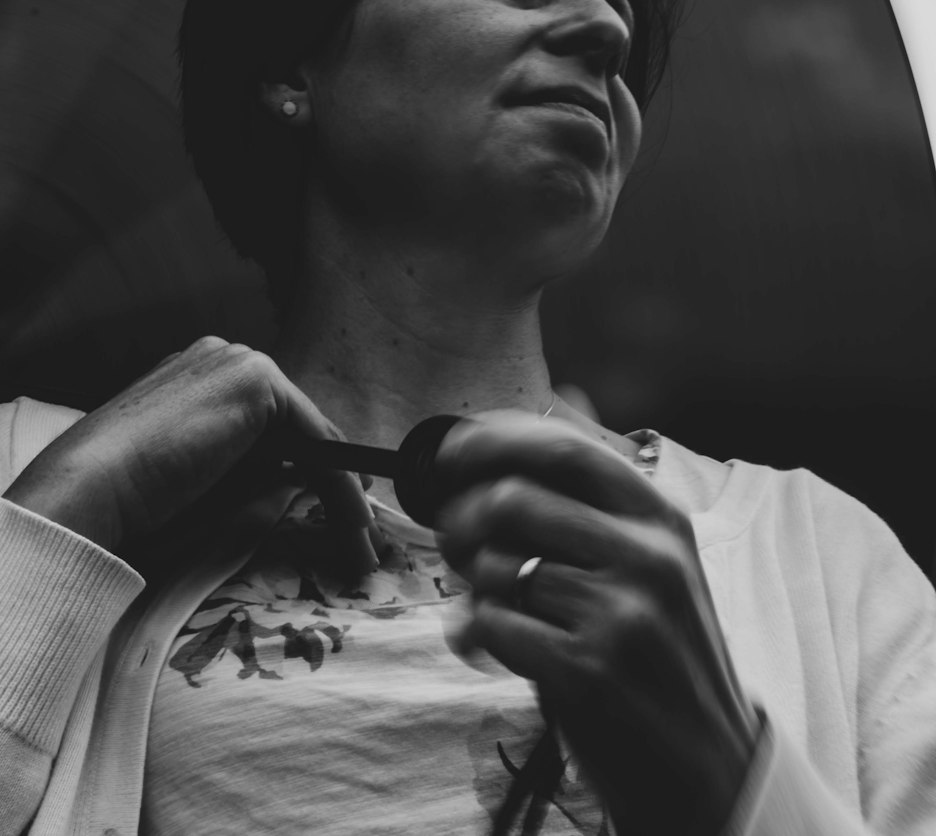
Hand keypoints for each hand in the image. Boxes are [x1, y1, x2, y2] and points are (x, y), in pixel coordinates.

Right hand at [3, 336, 378, 575]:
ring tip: (360, 542)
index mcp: (198, 378)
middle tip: (357, 534)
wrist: (91, 489)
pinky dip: (339, 484)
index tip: (333, 513)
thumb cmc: (132, 502)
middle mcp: (223, 358)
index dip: (308, 468)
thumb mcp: (201, 481)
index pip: (271, 424)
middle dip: (332, 480)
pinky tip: (353, 522)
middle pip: (298, 425)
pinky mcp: (256, 381)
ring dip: (343, 491)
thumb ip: (247, 470)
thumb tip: (300, 482)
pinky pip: (315, 439)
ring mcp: (239, 362)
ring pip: (311, 433)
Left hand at [435, 412, 760, 835]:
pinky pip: (494, 623)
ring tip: (487, 602)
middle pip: (518, 498)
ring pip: (498, 564)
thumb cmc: (664, 656)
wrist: (711, 767)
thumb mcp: (658, 561)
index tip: (453, 451)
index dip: (496, 440)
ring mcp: (621, 614)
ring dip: (472, 583)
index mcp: (662, 520)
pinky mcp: (588, 671)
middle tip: (452, 538)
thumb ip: (606, 493)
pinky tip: (488, 643)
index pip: (566, 449)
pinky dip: (476, 631)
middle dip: (465, 512)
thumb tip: (571, 394)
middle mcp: (648, 557)